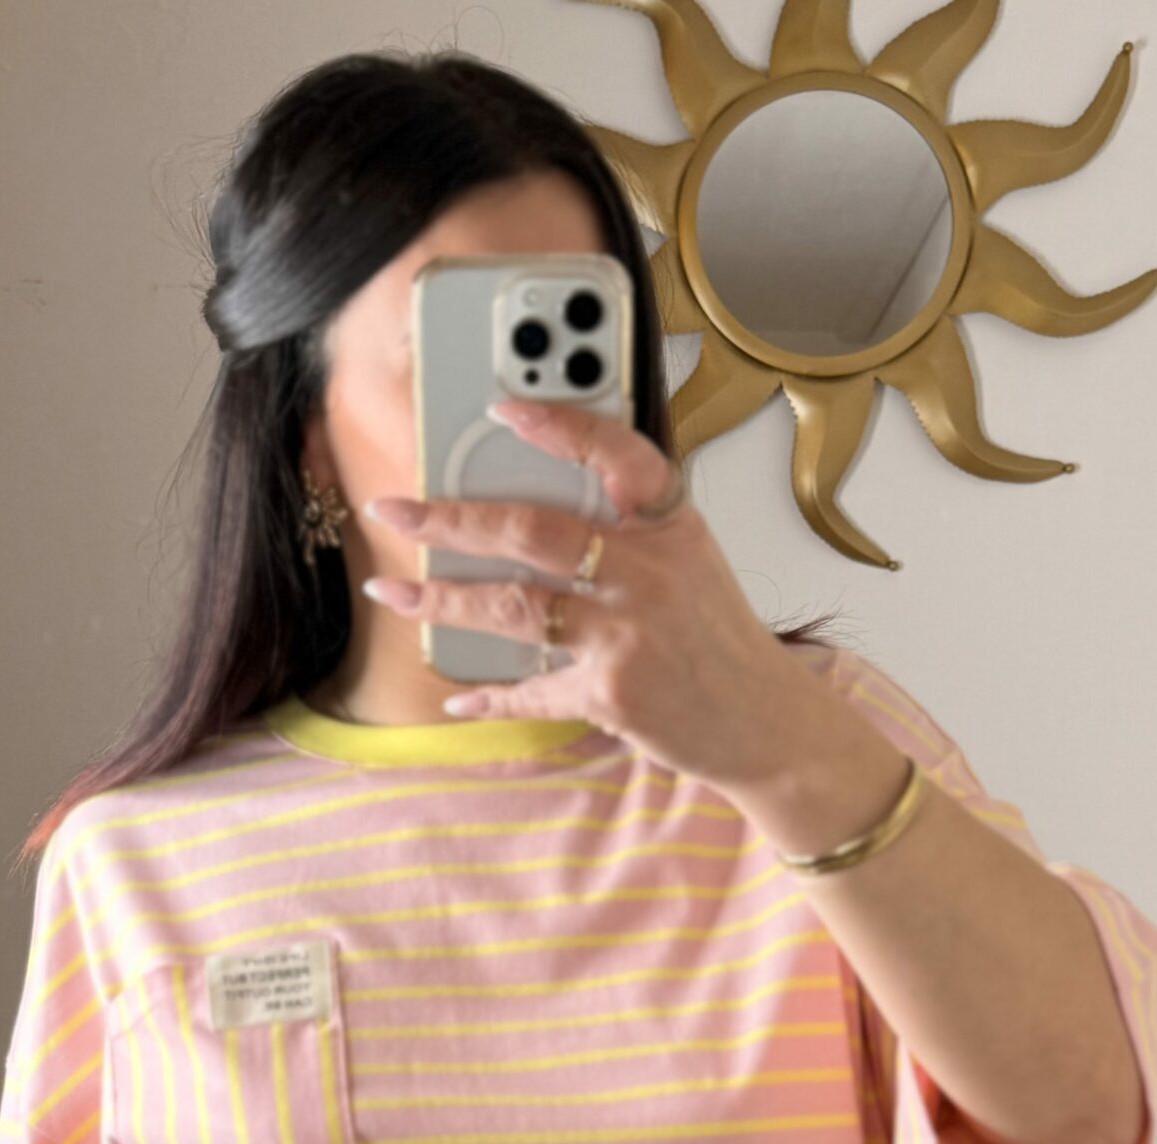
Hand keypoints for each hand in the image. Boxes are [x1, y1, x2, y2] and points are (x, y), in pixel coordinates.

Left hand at [360, 396, 818, 784]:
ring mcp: (628, 636)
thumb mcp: (692, 563)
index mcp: (671, 528)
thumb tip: (534, 509)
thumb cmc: (719, 640)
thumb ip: (630, 529)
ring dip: (440, 602)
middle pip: (532, 530)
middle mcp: (649, 574)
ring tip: (391, 593)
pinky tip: (457, 693)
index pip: (617, 455)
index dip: (558, 425)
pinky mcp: (611, 695)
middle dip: (450, 519)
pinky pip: (532, 690)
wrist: (765, 723)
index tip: (500, 408)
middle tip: (395, 511)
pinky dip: (490, 695)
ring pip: (513, 607)